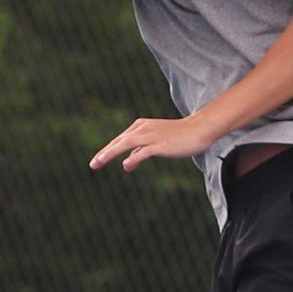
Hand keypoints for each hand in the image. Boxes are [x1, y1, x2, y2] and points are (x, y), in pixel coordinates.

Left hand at [89, 115, 215, 171]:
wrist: (200, 129)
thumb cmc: (180, 135)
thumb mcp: (156, 143)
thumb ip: (140, 151)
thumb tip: (126, 164)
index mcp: (141, 126)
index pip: (120, 139)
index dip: (107, 150)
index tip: (97, 161)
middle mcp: (143, 129)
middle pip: (119, 141)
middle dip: (104, 153)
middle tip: (92, 165)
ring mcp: (152, 136)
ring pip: (126, 144)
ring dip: (110, 153)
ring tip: (98, 163)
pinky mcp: (160, 144)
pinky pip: (143, 151)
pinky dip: (134, 157)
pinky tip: (126, 165)